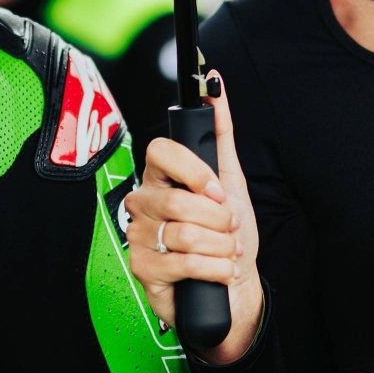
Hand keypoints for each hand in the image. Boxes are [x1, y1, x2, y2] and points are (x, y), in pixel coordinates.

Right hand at [124, 76, 262, 365]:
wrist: (234, 286)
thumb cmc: (228, 235)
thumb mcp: (231, 180)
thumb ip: (220, 132)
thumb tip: (215, 86)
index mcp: (161, 177)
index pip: (159, 150)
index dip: (193, 171)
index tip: (218, 191)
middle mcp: (144, 202)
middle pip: (177, 199)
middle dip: (219, 219)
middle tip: (229, 229)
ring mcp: (139, 236)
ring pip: (184, 233)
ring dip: (221, 246)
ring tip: (227, 252)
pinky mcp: (144, 269)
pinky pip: (183, 263)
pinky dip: (214, 268)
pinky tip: (219, 270)